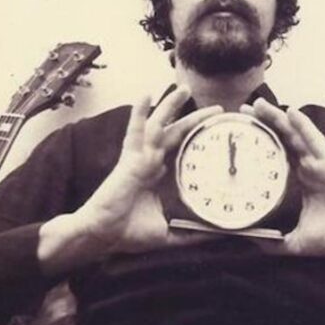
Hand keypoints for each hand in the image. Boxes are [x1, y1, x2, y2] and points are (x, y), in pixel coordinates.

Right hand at [81, 88, 221, 253]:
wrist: (103, 236)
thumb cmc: (128, 233)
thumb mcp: (170, 233)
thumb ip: (192, 233)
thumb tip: (220, 234)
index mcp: (159, 176)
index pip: (184, 151)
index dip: (200, 139)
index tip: (221, 132)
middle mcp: (151, 162)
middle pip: (176, 132)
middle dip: (194, 118)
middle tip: (218, 107)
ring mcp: (140, 158)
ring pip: (158, 125)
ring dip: (170, 106)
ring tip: (184, 89)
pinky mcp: (128, 160)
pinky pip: (134, 132)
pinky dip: (138, 114)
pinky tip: (144, 95)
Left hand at [242, 98, 324, 255]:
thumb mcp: (297, 241)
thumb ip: (275, 242)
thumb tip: (251, 242)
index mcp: (299, 180)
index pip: (276, 154)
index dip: (259, 142)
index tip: (239, 132)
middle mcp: (307, 167)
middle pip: (282, 138)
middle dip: (263, 122)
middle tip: (242, 109)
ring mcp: (319, 163)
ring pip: (295, 134)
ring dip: (278, 118)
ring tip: (259, 104)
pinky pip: (316, 141)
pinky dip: (304, 126)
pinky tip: (292, 113)